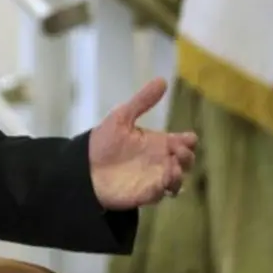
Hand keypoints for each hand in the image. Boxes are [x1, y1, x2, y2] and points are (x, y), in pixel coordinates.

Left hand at [88, 78, 196, 209]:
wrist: (83, 167)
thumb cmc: (103, 141)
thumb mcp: (121, 117)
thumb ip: (142, 101)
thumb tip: (162, 80)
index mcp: (158, 142)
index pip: (183, 141)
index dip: (189, 140)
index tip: (187, 138)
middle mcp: (160, 160)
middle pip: (186, 160)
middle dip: (187, 156)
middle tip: (177, 151)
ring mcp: (155, 177)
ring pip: (178, 179)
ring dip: (179, 174)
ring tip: (172, 167)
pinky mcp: (146, 193)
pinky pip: (163, 192)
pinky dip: (167, 187)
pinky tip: (163, 181)